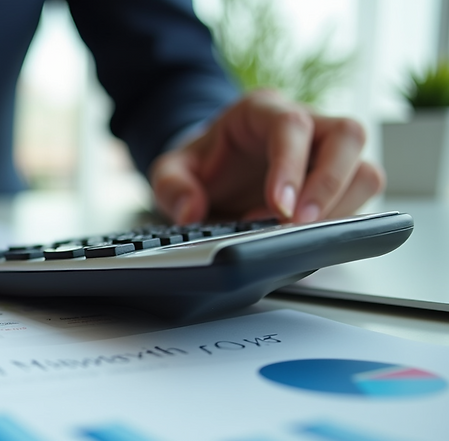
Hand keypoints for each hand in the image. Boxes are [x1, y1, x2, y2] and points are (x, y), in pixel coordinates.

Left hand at [150, 89, 384, 224]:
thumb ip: (172, 187)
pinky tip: (307, 234)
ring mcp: (326, 152)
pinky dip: (341, 219)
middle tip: (299, 223)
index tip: (279, 207)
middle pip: (347, 135)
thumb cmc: (202, 165)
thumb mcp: (171, 171)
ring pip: (365, 167)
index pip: (291, 124)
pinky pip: (360, 196)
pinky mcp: (337, 182)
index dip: (290, 166)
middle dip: (329, 184)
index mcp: (262, 111)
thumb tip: (190, 211)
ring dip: (341, 205)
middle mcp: (305, 123)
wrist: (215, 172)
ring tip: (298, 231)